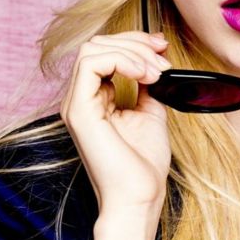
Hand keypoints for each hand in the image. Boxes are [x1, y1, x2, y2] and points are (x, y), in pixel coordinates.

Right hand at [60, 30, 172, 220]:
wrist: (139, 197)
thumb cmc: (143, 165)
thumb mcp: (150, 113)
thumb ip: (147, 86)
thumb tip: (153, 62)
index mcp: (95, 99)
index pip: (105, 52)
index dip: (135, 42)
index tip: (164, 47)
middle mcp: (81, 99)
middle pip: (98, 44)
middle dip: (135, 42)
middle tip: (163, 57)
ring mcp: (76, 104)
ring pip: (93, 49)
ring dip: (132, 53)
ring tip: (156, 72)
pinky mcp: (79, 111)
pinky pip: (91, 63)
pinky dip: (122, 61)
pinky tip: (144, 75)